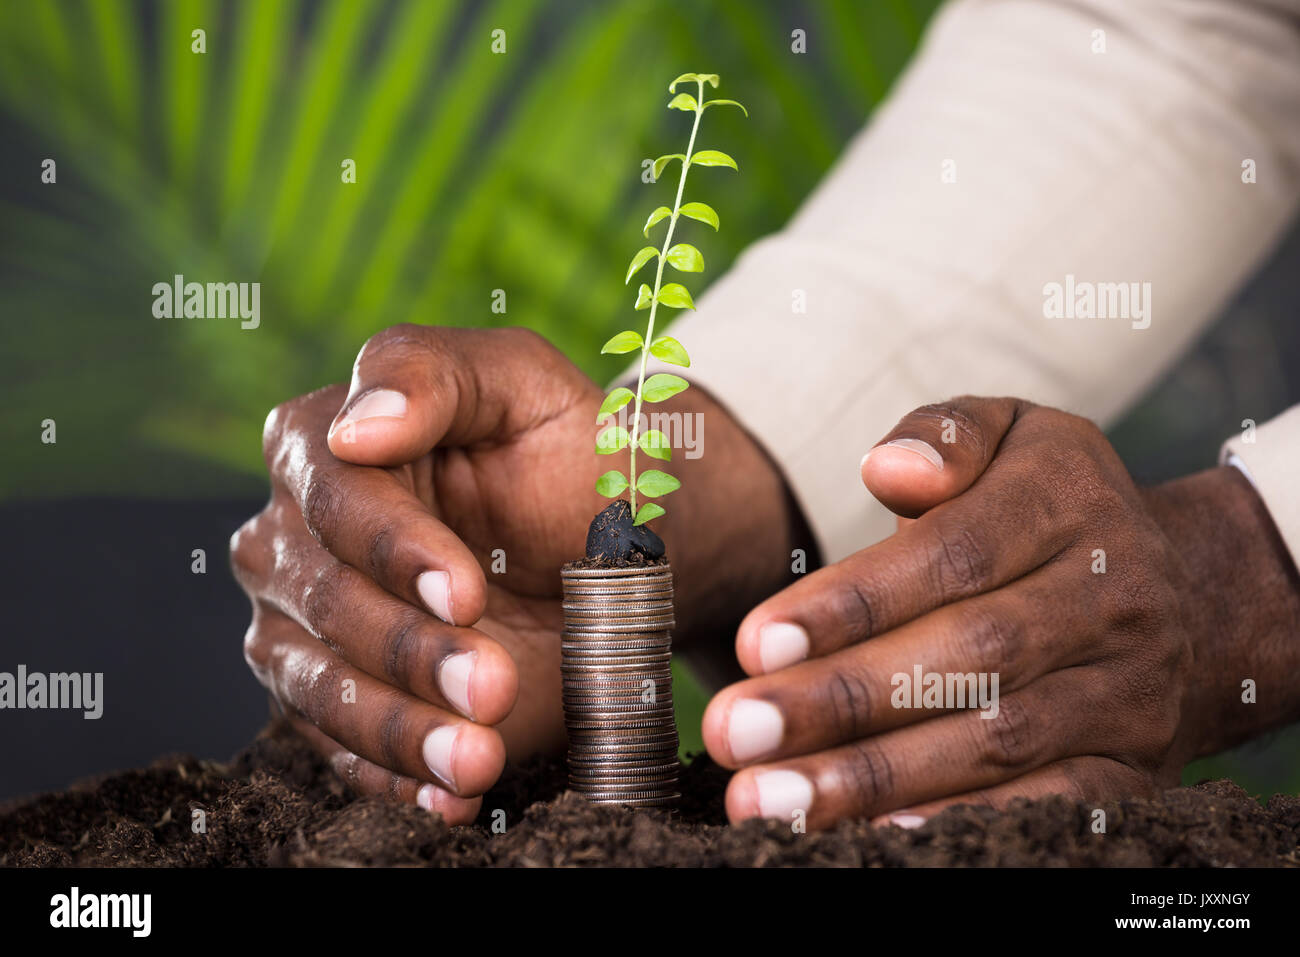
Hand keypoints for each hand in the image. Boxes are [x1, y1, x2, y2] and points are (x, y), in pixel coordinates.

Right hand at [232, 324, 809, 820]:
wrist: (604, 544)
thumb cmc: (561, 450)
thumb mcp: (520, 382)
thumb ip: (433, 373)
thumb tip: (355, 423)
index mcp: (323, 444)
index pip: (334, 498)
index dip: (395, 549)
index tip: (466, 592)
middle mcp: (293, 536)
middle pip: (324, 600)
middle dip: (411, 651)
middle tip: (495, 684)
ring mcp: (302, 625)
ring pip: (319, 687)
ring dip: (400, 729)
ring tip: (477, 757)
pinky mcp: (335, 700)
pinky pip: (342, 750)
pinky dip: (396, 778)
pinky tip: (452, 793)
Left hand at [702, 397, 1299, 828]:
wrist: (1190, 592)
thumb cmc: (1046, 507)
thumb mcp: (1010, 435)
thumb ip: (944, 435)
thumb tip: (890, 469)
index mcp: (1065, 500)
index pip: (952, 555)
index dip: (851, 604)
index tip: (753, 644)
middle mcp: (1111, 596)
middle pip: (969, 655)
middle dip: (841, 701)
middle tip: (736, 731)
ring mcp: (1129, 687)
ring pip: (999, 738)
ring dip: (875, 777)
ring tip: (770, 800)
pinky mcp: (1136, 762)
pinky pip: (1058, 801)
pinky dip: (968, 820)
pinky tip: (877, 833)